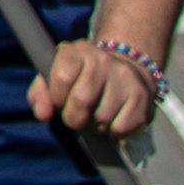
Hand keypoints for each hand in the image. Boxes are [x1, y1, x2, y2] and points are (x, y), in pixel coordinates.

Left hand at [31, 35, 155, 143]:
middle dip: (74, 118)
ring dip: (95, 126)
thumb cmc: (81, 76)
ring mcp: (125, 78)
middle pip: (81, 101)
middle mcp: (103, 60)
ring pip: (102, 119)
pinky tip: (113, 119)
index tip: (60, 100)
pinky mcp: (142, 97)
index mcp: (78, 52)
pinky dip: (113, 132)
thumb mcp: (55, 75)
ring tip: (96, 114)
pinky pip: (121, 128)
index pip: (62, 77)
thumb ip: (41, 94)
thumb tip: (43, 115)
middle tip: (77, 115)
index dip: (57, 97)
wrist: (126, 67)